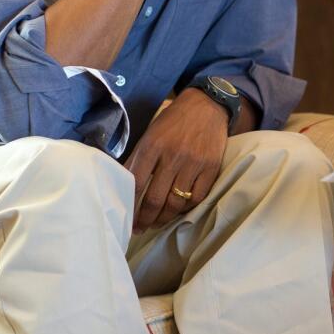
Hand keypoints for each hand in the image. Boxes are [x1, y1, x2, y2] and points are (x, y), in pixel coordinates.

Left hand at [123, 88, 229, 230]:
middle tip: (140, 228)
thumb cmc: (173, 120)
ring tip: (157, 222)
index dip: (129, 206)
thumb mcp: (150, 133)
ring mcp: (194, 163)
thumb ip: (137, 158)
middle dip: (145, 219)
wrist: (207, 105)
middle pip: (155, 199)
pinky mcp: (211, 168)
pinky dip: (186, 208)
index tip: (126, 219)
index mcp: (152, 145)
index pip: (136, 184)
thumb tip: (121, 183)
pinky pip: (197, 198)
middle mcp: (172, 156)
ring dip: (164, 218)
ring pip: (176, 203)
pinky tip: (178, 210)